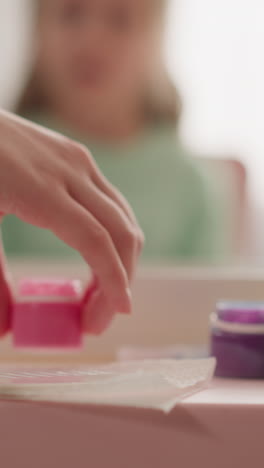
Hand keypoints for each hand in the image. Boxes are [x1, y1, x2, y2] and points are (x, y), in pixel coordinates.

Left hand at [0, 110, 143, 335]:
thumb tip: (5, 327)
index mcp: (40, 188)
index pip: (95, 239)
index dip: (112, 279)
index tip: (119, 312)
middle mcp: (71, 170)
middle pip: (121, 231)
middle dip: (121, 279)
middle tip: (96, 319)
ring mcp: (78, 160)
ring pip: (123, 217)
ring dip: (122, 259)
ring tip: (99, 294)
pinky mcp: (78, 158)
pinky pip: (111, 203)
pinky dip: (114, 236)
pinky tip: (96, 256)